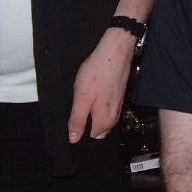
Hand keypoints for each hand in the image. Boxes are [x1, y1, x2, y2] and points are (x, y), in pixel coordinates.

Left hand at [68, 27, 135, 141]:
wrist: (115, 52)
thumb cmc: (98, 73)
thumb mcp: (82, 98)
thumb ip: (77, 120)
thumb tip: (73, 139)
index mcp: (105, 121)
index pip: (90, 136)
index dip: (80, 127)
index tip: (75, 114)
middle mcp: (114, 117)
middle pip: (98, 129)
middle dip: (88, 120)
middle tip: (80, 103)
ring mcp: (118, 106)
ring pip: (101, 116)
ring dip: (93, 109)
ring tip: (87, 94)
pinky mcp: (118, 96)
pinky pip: (106, 106)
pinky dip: (99, 101)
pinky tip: (95, 88)